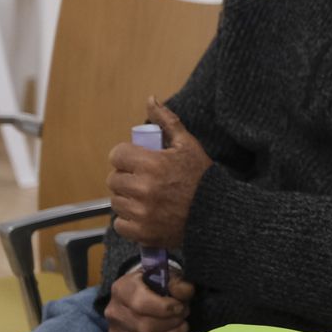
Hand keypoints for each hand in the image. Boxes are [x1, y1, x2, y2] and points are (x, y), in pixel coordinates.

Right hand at [105, 266, 193, 331]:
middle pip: (144, 327)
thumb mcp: (167, 275)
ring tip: (182, 328)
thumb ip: (177, 283)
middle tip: (184, 316)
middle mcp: (114, 312)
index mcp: (122, 289)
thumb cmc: (156, 283)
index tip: (181, 306)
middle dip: (171, 323)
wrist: (142, 291)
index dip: (165, 308)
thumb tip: (184, 294)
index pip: (141, 304)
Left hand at [108, 97, 211, 248]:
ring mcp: (142, 213)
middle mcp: (144, 189)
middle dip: (126, 178)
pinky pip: (120, 224)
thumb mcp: (188, 145)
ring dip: (127, 199)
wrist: (217, 214)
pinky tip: (146, 215)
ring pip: (116, 202)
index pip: (117, 155)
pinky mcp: (142, 232)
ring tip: (147, 198)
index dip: (126, 157)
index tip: (137, 162)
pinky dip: (129, 221)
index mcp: (152, 164)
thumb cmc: (201, 178)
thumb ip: (167, 121)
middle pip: (114, 179)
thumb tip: (150, 99)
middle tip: (144, 181)